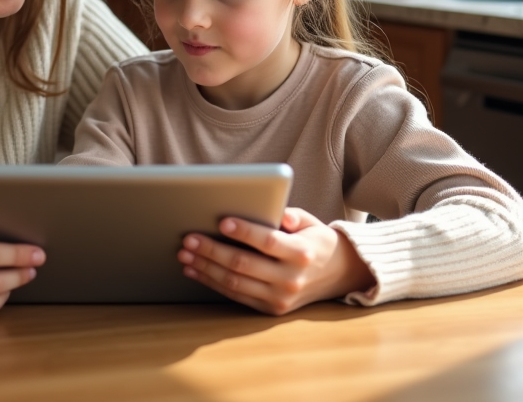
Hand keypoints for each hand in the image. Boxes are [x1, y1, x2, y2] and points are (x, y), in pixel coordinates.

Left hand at [178, 207, 374, 315]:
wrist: (337, 275)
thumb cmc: (315, 241)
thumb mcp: (310, 222)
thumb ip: (292, 215)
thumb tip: (276, 213)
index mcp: (301, 254)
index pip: (267, 242)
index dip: (243, 232)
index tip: (221, 221)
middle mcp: (291, 279)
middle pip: (243, 264)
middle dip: (212, 251)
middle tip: (189, 239)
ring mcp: (280, 298)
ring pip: (235, 283)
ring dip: (206, 268)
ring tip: (185, 254)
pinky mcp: (271, 309)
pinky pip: (236, 296)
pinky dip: (212, 283)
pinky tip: (196, 270)